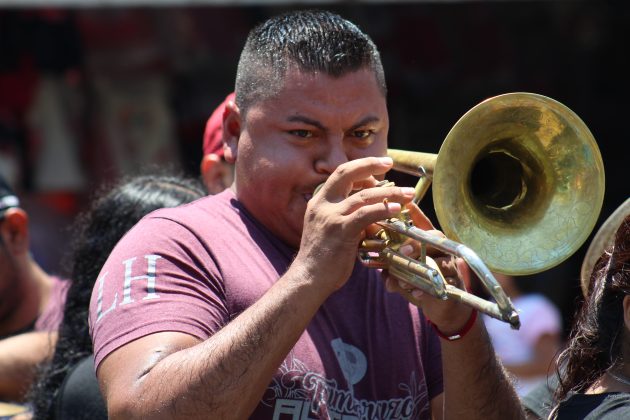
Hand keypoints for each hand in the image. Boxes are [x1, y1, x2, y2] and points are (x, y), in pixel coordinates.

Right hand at [295, 157, 416, 293]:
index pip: (340, 174)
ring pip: (363, 195)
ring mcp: (331, 216)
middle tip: (390, 163)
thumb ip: (346, 217)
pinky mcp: (341, 230)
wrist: (308, 279)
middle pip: (347, 173)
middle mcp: (323, 204)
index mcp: (319, 202)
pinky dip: (384, 209)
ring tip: (408, 194)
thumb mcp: (328, 230)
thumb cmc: (321, 259)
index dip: (360, 167)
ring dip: (389, 193)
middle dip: (370, 165)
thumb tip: (371, 211)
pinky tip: (397, 209)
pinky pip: (366, 214)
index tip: (378, 165)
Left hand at [382, 202, 473, 333]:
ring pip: (437, 261)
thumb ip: (392, 270)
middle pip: (432, 238)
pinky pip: (441, 283)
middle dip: (414, 245)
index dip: (414, 213)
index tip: (404, 204)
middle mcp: (442, 249)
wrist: (446, 308)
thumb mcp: (404, 275)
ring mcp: (450, 265)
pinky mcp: (455, 282)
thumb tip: (382, 272)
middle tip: (401, 252)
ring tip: (402, 280)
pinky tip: (415, 294)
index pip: (422, 223)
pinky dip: (425, 290)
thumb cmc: (422, 284)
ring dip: (418, 271)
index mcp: (429, 242)